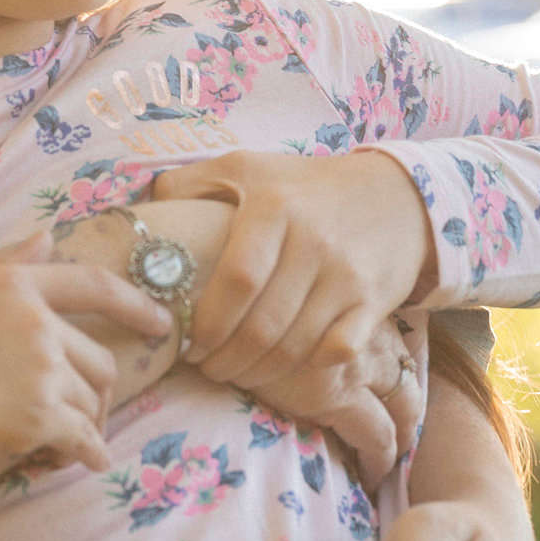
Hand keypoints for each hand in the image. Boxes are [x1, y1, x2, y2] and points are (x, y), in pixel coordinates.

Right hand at [0, 232, 171, 482]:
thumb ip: (10, 265)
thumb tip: (48, 234)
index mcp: (16, 284)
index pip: (94, 284)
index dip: (136, 304)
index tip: (162, 322)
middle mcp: (37, 322)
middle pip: (100, 360)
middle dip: (98, 393)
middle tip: (85, 417)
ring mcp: (41, 370)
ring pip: (90, 402)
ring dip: (83, 426)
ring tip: (58, 444)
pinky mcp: (39, 417)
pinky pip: (84, 438)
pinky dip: (87, 454)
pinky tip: (83, 462)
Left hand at [153, 150, 434, 464]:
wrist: (395, 195)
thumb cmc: (303, 186)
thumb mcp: (246, 167)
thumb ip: (191, 183)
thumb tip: (145, 213)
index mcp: (274, 206)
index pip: (236, 279)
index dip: (207, 321)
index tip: (189, 343)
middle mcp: (313, 240)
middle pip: (262, 324)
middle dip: (227, 359)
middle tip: (207, 367)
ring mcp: (347, 275)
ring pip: (295, 346)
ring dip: (259, 372)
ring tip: (236, 373)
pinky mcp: (374, 302)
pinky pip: (337, 352)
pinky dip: (308, 369)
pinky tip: (284, 369)